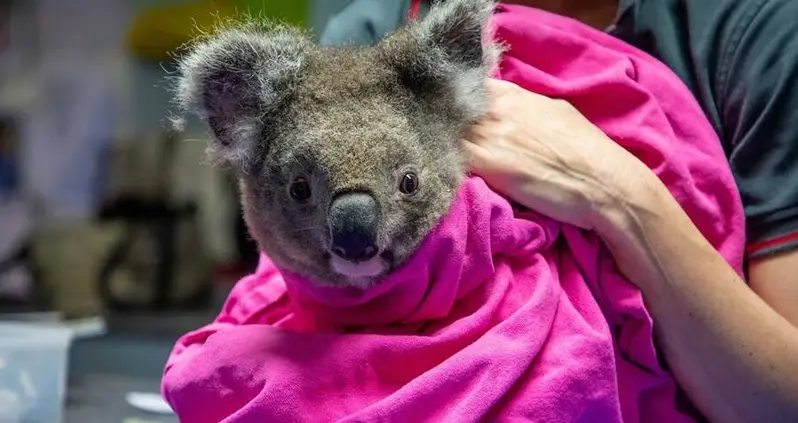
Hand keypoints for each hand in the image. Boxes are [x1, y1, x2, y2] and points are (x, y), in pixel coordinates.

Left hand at [462, 78, 655, 230]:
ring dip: (445, 146)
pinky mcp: (489, 166)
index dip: (457, 104)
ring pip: (449, 135)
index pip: (466, 90)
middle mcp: (497, 111)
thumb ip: (522, 105)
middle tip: (446, 143)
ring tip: (449, 160)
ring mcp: (490, 137)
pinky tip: (451, 173)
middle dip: (447, 126)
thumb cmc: (586, 150)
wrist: (603, 183)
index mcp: (511, 95)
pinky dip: (449, 164)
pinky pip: (454, 159)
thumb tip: (503, 106)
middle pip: (452, 113)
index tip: (453, 118)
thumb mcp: (554, 111)